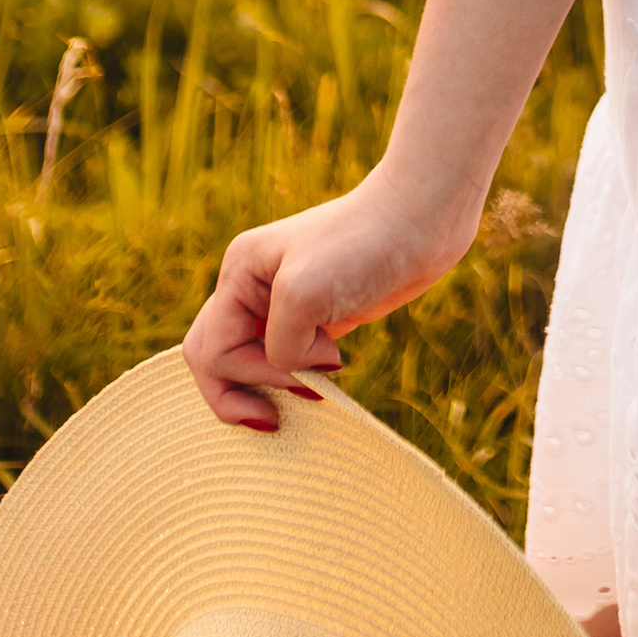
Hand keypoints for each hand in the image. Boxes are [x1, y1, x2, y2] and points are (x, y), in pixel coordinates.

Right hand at [181, 166, 477, 427]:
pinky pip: (287, 361)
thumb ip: (279, 347)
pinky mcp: (320, 316)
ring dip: (270, 389)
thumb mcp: (302, 296)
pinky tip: (323, 386)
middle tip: (274, 419)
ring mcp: (286, 302)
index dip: (249, 376)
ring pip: (249, 364)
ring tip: (310, 397)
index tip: (305, 373)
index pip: (212, 349)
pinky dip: (296, 381)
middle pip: (214, 360)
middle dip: (237, 394)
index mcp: (239, 274)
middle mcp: (253, 287)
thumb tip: (298, 374)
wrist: (425, 217)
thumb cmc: (363, 244)